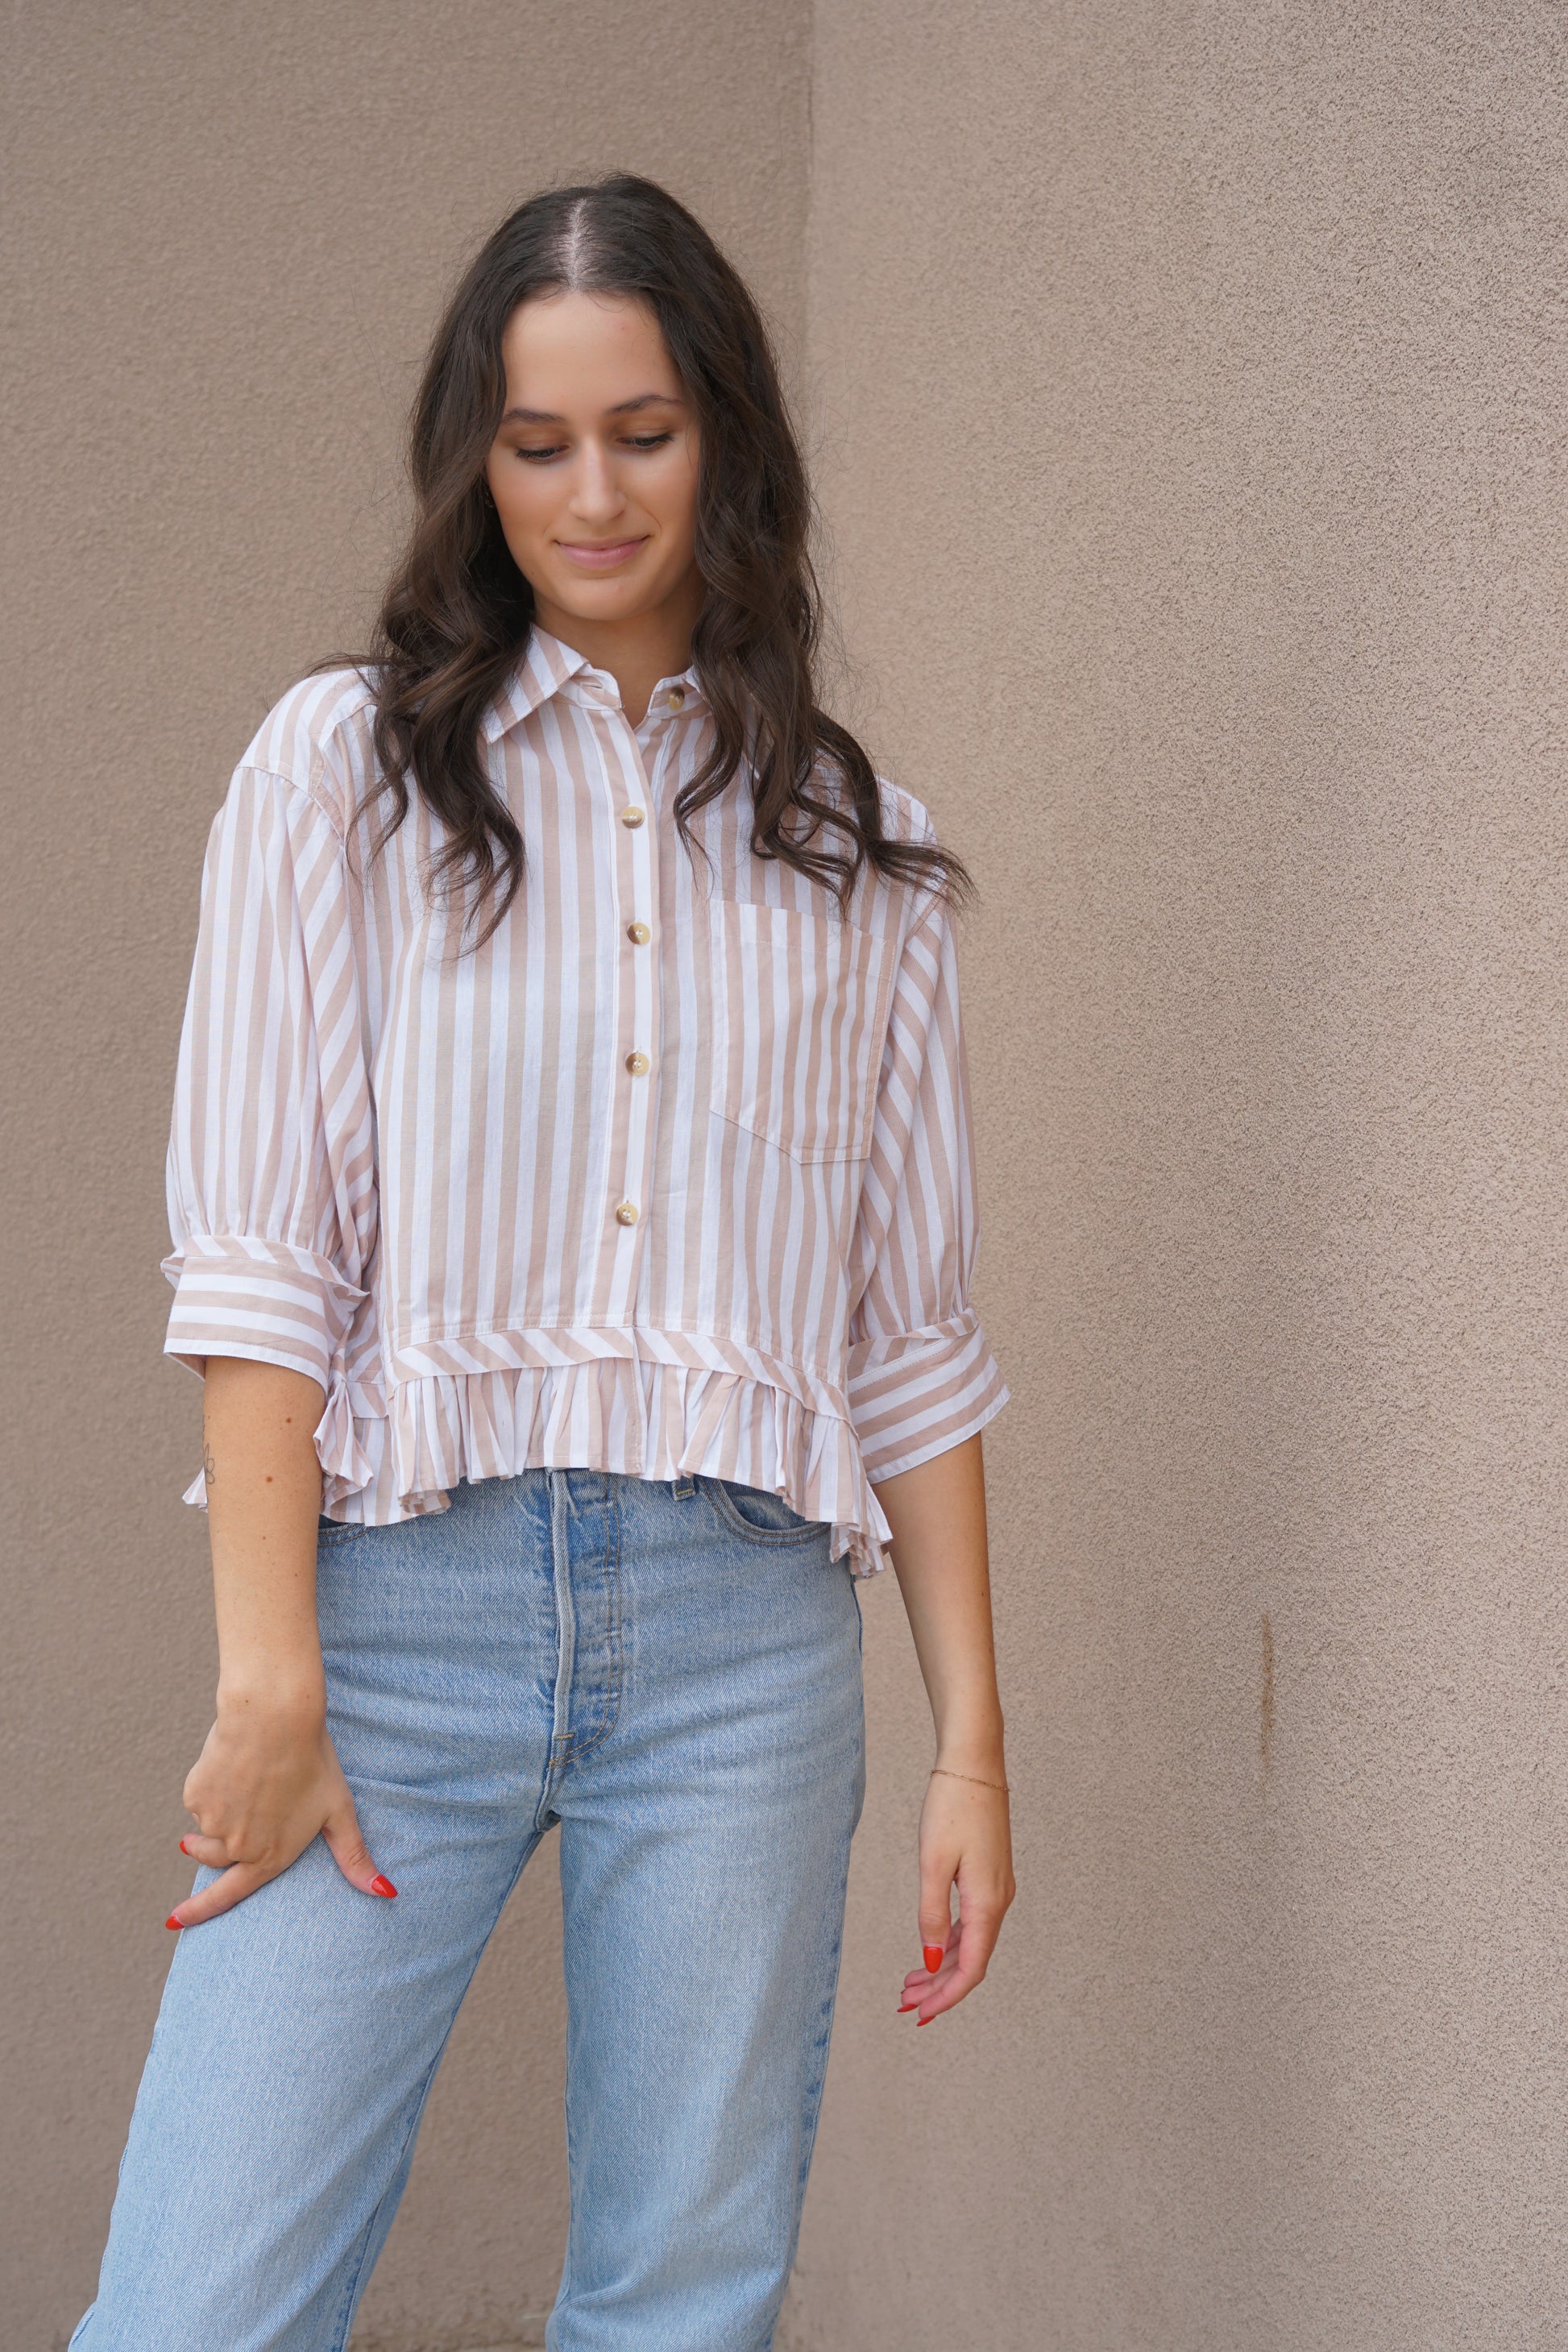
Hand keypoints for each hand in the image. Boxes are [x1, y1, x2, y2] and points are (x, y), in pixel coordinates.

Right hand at [169, 1697, 394, 1927]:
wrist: (274, 1717)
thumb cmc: (313, 1762)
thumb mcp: (339, 1811)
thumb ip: (354, 1857)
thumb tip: (387, 1893)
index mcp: (269, 1857)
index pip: (229, 1895)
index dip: (200, 1911)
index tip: (174, 1921)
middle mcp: (236, 1848)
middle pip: (215, 1857)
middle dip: (211, 1849)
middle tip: (228, 1820)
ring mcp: (211, 1823)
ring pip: (208, 1825)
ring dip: (221, 1811)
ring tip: (246, 1780)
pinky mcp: (195, 1795)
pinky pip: (200, 1798)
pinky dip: (213, 1785)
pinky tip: (233, 1765)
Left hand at [898, 1765, 1013, 2024]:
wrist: (974, 1764)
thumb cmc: (953, 1807)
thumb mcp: (934, 1862)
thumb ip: (933, 1914)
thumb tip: (933, 1960)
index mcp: (988, 1903)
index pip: (971, 1969)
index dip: (946, 1997)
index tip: (919, 2014)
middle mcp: (999, 1901)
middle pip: (971, 1961)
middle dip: (939, 1987)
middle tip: (904, 2003)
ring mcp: (997, 1888)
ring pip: (972, 1943)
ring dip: (942, 1966)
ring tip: (910, 1983)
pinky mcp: (990, 1875)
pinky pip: (974, 1923)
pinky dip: (951, 1942)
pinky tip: (932, 1947)